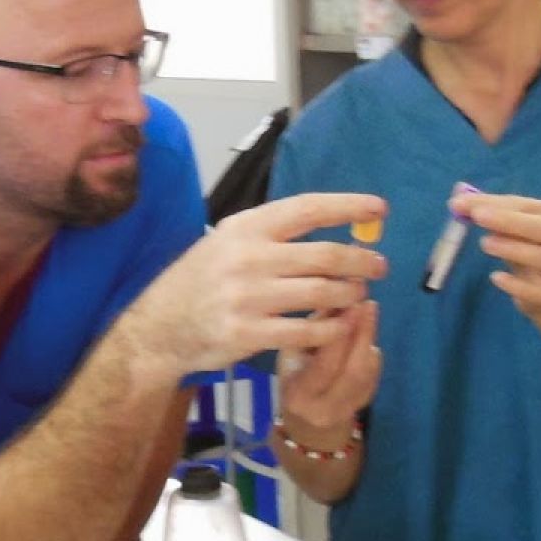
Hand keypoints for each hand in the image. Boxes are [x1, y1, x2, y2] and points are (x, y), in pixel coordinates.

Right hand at [121, 193, 387, 376]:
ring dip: (349, 295)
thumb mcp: (227, 241)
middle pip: (324, 255)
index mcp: (246, 228)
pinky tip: (340, 326)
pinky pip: (306, 332)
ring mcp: (248, 298)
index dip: (348, 207)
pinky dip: (330, 329)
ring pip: (321, 294)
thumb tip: (329, 223)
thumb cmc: (202, 280)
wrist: (161, 327)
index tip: (379, 209)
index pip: (308, 209)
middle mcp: (248, 258)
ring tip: (358, 295)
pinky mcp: (248, 334)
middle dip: (361, 260)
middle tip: (380, 266)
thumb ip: (272, 234)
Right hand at [277, 300, 379, 438]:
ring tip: (367, 311)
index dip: (340, 336)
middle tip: (366, 303)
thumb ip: (314, 327)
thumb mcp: (292, 351)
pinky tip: (365, 334)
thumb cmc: (294, 373)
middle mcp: (323, 409)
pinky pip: (373, 375)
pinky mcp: (362, 406)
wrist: (306, 417)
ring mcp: (346, 411)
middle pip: (352, 370)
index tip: (349, 305)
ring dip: (369, 339)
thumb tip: (336, 295)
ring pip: (367, 372)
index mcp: (299, 394)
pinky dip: (372, 351)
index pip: (325, 365)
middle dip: (363, 334)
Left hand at [462, 192, 540, 333]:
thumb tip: (458, 197)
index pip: (521, 205)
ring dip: (515, 249)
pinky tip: (495, 277)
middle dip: (510, 220)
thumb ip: (489, 213)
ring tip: (485, 243)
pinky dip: (516, 285)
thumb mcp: (513, 230)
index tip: (460, 202)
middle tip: (477, 216)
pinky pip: (535, 291)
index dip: (491, 202)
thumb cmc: (528, 251)